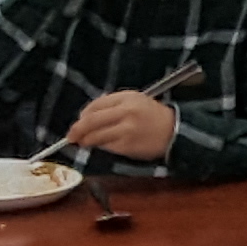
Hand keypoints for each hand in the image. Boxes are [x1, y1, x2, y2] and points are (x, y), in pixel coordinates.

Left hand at [58, 89, 177, 161]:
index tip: (79, 121)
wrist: (175, 131)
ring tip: (84, 142)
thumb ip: (113, 106)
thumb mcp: (135, 101)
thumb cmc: (153, 116)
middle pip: (92, 120)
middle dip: (78, 129)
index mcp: (127, 97)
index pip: (96, 105)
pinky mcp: (128, 145)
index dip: (83, 115)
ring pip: (96, 136)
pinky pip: (107, 146)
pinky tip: (101, 146)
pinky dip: (101, 147)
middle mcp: (126, 112)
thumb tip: (86, 118)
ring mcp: (127, 129)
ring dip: (86, 140)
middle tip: (71, 136)